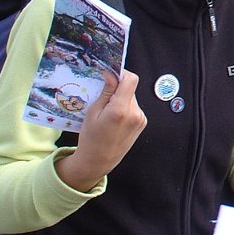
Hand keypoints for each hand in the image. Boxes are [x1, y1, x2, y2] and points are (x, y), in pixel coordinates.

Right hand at [55, 70, 145, 191]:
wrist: (99, 160)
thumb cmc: (91, 137)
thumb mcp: (93, 112)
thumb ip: (106, 92)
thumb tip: (112, 73)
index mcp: (120, 110)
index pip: (130, 79)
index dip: (121, 74)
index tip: (110, 77)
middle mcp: (135, 113)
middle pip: (130, 88)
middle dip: (118, 88)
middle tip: (103, 97)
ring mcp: (141, 119)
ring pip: (131, 97)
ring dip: (121, 99)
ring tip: (107, 112)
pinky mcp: (142, 123)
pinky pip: (134, 107)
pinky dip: (125, 107)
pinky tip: (115, 119)